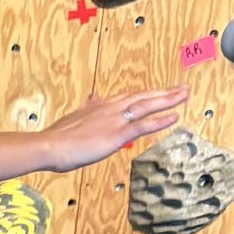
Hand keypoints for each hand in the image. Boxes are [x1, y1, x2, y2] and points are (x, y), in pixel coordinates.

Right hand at [40, 85, 188, 171]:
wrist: (49, 145)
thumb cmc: (57, 138)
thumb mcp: (73, 119)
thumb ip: (86, 109)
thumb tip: (91, 98)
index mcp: (100, 105)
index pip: (129, 97)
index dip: (146, 94)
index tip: (158, 91)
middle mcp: (110, 108)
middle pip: (143, 97)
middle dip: (164, 92)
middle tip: (182, 88)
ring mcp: (115, 120)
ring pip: (147, 105)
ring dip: (168, 99)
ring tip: (185, 95)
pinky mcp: (116, 134)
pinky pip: (143, 125)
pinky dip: (160, 120)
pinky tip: (174, 116)